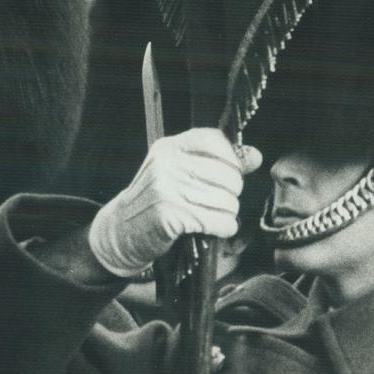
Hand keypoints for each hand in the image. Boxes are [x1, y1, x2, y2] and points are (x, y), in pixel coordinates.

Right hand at [87, 128, 260, 277]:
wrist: (119, 232)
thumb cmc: (153, 203)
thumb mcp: (177, 174)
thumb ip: (216, 163)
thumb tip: (254, 156)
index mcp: (168, 148)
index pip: (214, 140)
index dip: (231, 159)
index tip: (229, 174)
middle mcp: (167, 165)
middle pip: (227, 175)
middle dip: (230, 194)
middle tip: (215, 203)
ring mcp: (167, 190)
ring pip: (227, 200)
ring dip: (227, 214)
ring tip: (211, 217)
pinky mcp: (171, 216)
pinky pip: (219, 221)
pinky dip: (223, 228)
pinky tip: (214, 229)